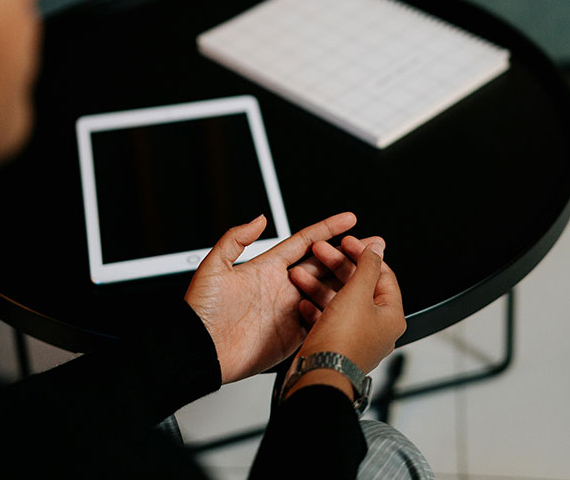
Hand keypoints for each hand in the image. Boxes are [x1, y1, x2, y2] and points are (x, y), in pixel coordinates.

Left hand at [185, 212, 363, 383]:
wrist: (198, 351)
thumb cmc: (200, 310)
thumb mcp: (214, 267)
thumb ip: (235, 238)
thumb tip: (258, 217)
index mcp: (267, 267)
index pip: (304, 242)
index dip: (327, 229)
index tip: (349, 219)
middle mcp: (281, 287)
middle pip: (322, 266)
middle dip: (348, 254)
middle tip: (371, 246)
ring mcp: (288, 311)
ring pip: (326, 292)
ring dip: (347, 282)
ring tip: (369, 273)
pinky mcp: (291, 335)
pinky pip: (319, 321)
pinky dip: (335, 313)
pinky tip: (352, 306)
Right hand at [287, 237, 405, 389]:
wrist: (319, 378)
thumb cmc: (342, 343)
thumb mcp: (357, 294)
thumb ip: (368, 266)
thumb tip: (377, 248)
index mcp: (391, 315)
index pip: (382, 274)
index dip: (363, 254)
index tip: (346, 242)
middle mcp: (377, 327)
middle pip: (358, 285)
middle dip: (336, 266)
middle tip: (321, 251)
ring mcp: (356, 336)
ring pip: (339, 301)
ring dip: (319, 285)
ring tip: (301, 274)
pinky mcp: (337, 345)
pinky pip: (328, 319)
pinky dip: (315, 307)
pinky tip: (303, 301)